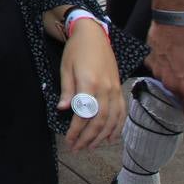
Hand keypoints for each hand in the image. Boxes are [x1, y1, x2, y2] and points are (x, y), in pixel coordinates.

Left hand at [58, 22, 124, 149]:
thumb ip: (66, 90)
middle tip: (77, 148)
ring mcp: (115, 90)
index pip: (84, 114)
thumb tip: (62, 109)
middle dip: (87, 137)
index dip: (76, 130)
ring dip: (101, 136)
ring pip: (111, 120)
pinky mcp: (120, 89)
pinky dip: (117, 127)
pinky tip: (110, 138)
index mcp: (90, 83)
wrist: (94, 35)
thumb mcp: (65, 68)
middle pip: (99, 121)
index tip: (69, 140)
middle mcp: (106, 89)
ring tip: (90, 146)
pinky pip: (121, 112)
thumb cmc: (76, 50)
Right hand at [146, 21, 183, 120]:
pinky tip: (171, 53)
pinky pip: (159, 71)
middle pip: (181, 99)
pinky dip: (165, 66)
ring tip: (182, 60)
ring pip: (169, 84)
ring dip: (176, 77)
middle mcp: (170, 85)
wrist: (175, 19)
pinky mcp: (148, 62)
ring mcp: (157, 74)